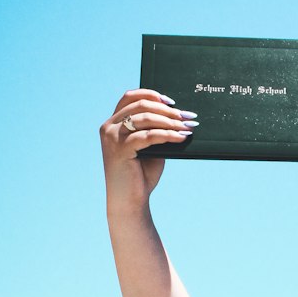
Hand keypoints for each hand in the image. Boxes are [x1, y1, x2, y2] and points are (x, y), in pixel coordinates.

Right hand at [100, 89, 195, 211]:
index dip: (151, 94)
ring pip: (146, 118)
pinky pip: (149, 136)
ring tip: (188, 127)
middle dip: (167, 110)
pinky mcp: (120, 149)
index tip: (172, 102)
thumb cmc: (140, 175)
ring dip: (170, 121)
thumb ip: (154, 130)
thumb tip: (178, 115)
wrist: (130, 202)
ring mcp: (112, 137)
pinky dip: (168, 135)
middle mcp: (109, 127)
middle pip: (140, 105)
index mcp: (112, 123)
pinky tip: (181, 138)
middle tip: (187, 116)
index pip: (130, 97)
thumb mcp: (149, 147)